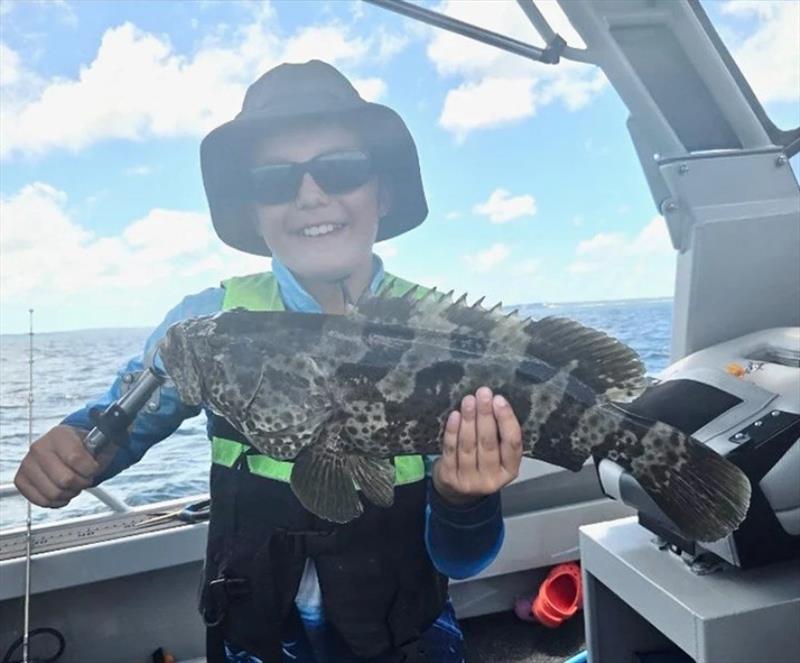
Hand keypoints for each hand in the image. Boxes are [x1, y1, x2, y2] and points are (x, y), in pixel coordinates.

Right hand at [14, 425, 113, 507]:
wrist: (66, 449)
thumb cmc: (85, 446)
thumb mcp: (103, 440)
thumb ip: (116, 434)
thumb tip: (127, 425)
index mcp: (60, 434)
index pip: (76, 459)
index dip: (90, 469)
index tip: (93, 467)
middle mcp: (39, 447)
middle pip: (65, 479)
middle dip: (82, 482)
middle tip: (84, 477)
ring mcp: (28, 464)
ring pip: (54, 493)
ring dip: (70, 493)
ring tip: (73, 484)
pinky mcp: (21, 479)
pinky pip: (41, 501)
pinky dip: (57, 501)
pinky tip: (62, 491)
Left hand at [433, 386, 522, 505]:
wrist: (457, 490)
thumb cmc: (481, 464)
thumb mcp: (498, 456)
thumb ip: (500, 435)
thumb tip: (495, 402)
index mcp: (510, 471)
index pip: (512, 444)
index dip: (506, 420)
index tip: (500, 400)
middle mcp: (491, 479)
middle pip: (489, 443)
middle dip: (486, 415)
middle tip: (483, 394)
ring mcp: (469, 480)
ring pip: (469, 445)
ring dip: (469, 419)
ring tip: (469, 400)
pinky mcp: (450, 477)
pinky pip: (451, 449)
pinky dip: (453, 431)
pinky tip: (455, 416)